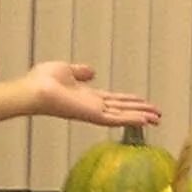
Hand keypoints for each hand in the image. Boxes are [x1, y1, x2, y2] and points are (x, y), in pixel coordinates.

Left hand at [17, 60, 161, 127]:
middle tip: (158, 114)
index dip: (130, 101)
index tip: (144, 102)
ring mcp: (94, 112)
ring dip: (141, 116)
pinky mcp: (93, 116)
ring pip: (123, 115)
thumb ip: (80, 72)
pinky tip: (145, 120)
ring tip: (158, 119)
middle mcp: (93, 106)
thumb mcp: (66, 70)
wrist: (34, 90)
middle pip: (122, 109)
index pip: (114, 100)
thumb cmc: (42, 81)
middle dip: (140, 111)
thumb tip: (92, 72)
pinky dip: (132, 119)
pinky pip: (117, 119)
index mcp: (87, 96)